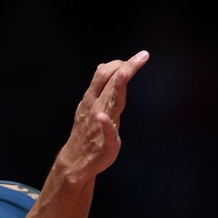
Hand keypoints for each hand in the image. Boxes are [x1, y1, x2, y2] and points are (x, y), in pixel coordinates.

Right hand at [57, 50, 149, 182]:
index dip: (121, 63)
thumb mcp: (90, 104)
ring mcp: (100, 123)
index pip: (104, 74)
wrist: (75, 161)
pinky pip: (106, 131)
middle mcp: (96, 107)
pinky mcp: (106, 141)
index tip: (139, 57)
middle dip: (126, 67)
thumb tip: (102, 66)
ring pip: (110, 101)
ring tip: (124, 73)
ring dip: (117, 87)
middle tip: (142, 56)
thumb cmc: (87, 132)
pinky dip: (104, 123)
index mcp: (93, 99)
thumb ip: (99, 87)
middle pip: (109, 81)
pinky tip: (102, 116)